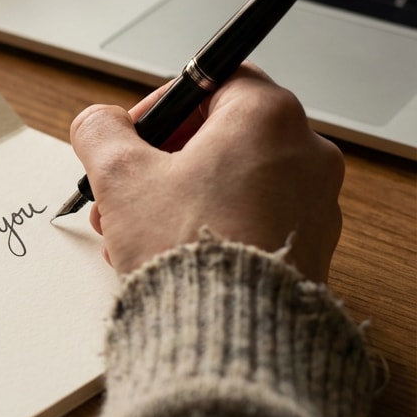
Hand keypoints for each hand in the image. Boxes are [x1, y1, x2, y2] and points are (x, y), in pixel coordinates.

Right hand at [69, 65, 344, 282]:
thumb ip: (101, 132)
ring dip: (180, 198)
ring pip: (235, 181)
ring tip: (137, 233)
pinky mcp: (314, 248)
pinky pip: (255, 219)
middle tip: (127, 191)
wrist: (228, 336)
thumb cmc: (187, 250)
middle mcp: (306, 153)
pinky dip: (214, 227)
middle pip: (222, 135)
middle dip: (163, 163)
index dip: (165, 105)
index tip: (135, 135)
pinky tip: (172, 256)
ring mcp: (317, 204)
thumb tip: (100, 124)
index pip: (216, 80)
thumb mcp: (120, 176)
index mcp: (268, 117)